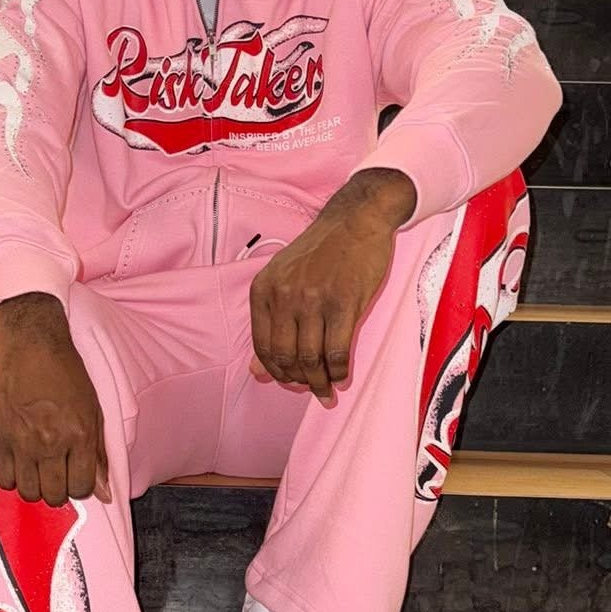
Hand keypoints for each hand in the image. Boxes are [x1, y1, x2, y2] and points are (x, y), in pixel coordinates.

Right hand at [0, 293, 110, 505]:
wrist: (30, 342)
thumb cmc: (65, 371)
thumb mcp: (93, 409)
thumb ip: (99, 453)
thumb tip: (106, 492)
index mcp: (80, 435)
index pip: (82, 487)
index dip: (81, 485)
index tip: (76, 474)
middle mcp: (51, 443)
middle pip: (55, 495)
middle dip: (59, 489)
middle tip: (57, 472)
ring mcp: (21, 442)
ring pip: (29, 492)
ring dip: (35, 486)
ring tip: (37, 468)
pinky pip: (3, 479)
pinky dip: (12, 477)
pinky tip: (19, 462)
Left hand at [249, 170, 415, 401]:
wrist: (355, 221)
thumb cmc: (321, 251)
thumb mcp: (283, 279)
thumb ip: (269, 323)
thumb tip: (256, 371)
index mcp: (263, 290)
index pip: (263, 347)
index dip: (276, 372)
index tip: (291, 381)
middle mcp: (283, 296)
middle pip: (285, 358)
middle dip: (298, 382)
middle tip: (312, 389)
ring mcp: (313, 300)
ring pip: (310, 360)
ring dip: (319, 383)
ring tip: (327, 390)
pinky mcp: (343, 303)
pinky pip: (337, 352)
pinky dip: (338, 372)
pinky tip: (342, 376)